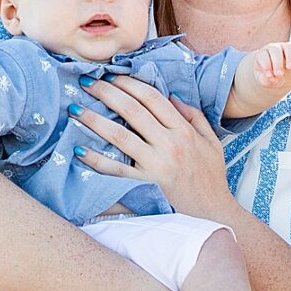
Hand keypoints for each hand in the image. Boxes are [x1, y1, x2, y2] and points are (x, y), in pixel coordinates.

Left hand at [74, 75, 235, 218]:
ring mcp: (157, 165)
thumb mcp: (211, 142)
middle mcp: (170, 144)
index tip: (111, 76)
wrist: (213, 214)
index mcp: (184, 131)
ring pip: (121, 136)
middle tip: (86, 82)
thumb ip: (194, 116)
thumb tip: (172, 96)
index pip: (153, 98)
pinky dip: (96, 160)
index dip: (130, 83)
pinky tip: (79, 150)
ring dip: (95, 120)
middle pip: (133, 111)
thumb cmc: (211, 178)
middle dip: (107, 93)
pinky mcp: (146, 185)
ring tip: (76, 109)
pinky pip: (116, 170)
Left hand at [249, 38, 290, 96]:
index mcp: (263, 54)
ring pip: (290, 48)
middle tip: (279, 74)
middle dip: (277, 61)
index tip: (269, 75)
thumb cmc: (269, 77)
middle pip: (276, 50)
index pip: (263, 55)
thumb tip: (272, 78)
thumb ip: (265, 80)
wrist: (280, 78)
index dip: (266, 64)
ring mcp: (287, 49)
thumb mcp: (265, 80)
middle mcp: (275, 49)